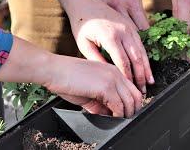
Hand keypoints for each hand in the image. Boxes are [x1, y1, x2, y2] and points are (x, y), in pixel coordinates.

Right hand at [0, 37, 140, 117]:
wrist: (53, 70)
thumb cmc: (66, 78)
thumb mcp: (89, 91)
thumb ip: (101, 102)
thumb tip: (110, 114)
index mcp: (113, 71)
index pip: (132, 88)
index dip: (132, 103)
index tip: (126, 112)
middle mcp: (116, 73)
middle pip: (136, 95)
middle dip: (133, 110)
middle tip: (125, 119)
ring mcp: (112, 79)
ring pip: (130, 101)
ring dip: (126, 114)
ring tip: (118, 120)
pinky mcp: (106, 87)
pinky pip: (119, 106)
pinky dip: (117, 115)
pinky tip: (111, 117)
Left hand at [36, 0, 153, 93]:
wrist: (86, 2)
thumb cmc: (82, 23)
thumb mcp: (84, 44)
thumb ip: (96, 60)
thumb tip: (109, 75)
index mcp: (110, 36)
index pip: (123, 61)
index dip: (127, 77)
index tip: (129, 89)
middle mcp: (124, 31)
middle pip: (136, 58)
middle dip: (140, 76)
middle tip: (143, 91)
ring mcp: (130, 28)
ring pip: (142, 52)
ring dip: (146, 68)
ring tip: (149, 82)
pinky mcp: (132, 27)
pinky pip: (141, 45)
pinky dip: (145, 58)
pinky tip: (146, 68)